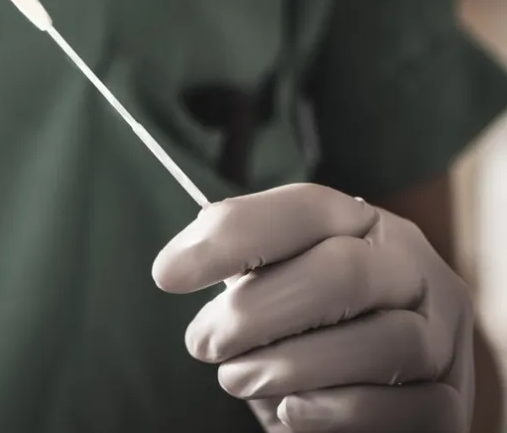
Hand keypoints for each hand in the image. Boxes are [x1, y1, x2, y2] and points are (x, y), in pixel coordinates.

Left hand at [152, 183, 473, 432]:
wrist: (366, 396)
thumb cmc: (304, 328)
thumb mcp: (271, 286)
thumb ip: (242, 264)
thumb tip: (178, 262)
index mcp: (363, 225)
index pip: (305, 208)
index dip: (233, 236)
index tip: (168, 274)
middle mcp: (412, 269)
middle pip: (342, 273)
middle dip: (256, 312)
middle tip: (201, 344)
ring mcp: (441, 335)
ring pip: (382, 342)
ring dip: (291, 366)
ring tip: (238, 380)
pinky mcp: (451, 401)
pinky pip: (410, 406)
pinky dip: (342, 411)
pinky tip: (292, 411)